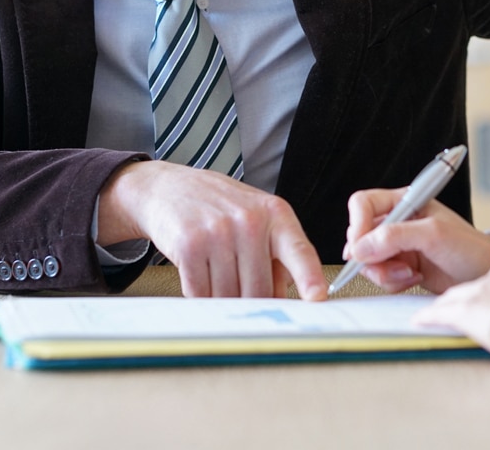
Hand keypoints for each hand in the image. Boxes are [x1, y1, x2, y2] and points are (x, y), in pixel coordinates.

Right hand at [97, 161, 326, 300]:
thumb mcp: (257, 217)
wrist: (170, 188)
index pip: (299, 250)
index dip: (310, 277)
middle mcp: (249, 220)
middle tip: (240, 289)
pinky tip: (199, 275)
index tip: (318, 298)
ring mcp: (219, 232)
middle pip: (260, 289)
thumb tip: (284, 301)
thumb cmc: (220, 206)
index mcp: (275, 213)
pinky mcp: (189, 245)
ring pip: (230, 297)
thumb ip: (276, 255)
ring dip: (223, 300)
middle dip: (252, 302)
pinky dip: (199, 296)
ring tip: (217, 274)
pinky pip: (201, 294)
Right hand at [342, 188, 489, 293]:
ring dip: (384, 272)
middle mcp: (397, 221)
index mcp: (404, 201)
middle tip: (388, 265)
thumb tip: (361, 247)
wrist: (485, 275)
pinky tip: (413, 278)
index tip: (360, 248)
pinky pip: (380, 276)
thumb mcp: (433, 235)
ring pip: (368, 260)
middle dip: (372, 256)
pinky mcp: (400, 265)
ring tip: (408, 272)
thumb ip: (396, 236)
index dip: (357, 225)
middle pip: (361, 235)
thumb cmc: (469, 248)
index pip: (363, 204)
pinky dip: (393, 281)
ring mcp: (397, 245)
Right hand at [412, 261, 489, 353]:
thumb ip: (479, 333)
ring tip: (479, 304)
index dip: (428, 316)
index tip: (420, 318)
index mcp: (471, 309)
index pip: (441, 311)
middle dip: (448, 303)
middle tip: (441, 311)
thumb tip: (474, 334)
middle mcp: (483, 286)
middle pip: (458, 294)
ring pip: (482, 282)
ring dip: (478, 293)